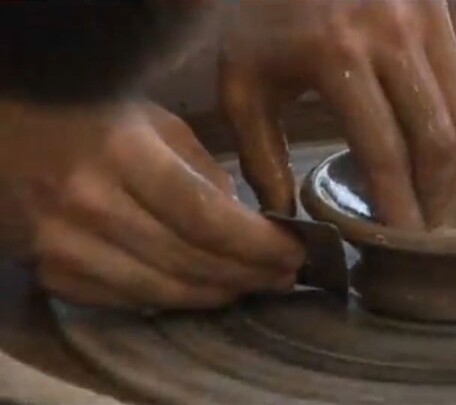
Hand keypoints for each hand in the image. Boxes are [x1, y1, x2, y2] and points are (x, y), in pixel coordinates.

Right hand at [0, 101, 304, 308]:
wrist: (5, 132)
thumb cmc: (89, 114)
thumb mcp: (154, 120)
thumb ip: (203, 170)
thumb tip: (244, 224)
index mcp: (122, 153)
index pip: (207, 218)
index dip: (258, 244)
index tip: (296, 251)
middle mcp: (89, 206)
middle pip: (190, 260)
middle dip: (250, 273)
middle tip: (287, 275)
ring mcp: (63, 246)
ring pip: (162, 290)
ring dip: (219, 293)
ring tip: (256, 286)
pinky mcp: (49, 273)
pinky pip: (127, 301)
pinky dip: (174, 300)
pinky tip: (206, 293)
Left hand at [220, 0, 455, 228]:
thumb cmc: (260, 14)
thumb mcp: (242, 81)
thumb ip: (260, 153)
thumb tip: (285, 215)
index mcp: (335, 55)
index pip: (384, 151)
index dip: (398, 204)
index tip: (402, 237)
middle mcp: (393, 34)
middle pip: (438, 137)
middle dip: (436, 192)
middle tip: (425, 225)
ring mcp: (426, 14)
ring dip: (453, 162)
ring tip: (434, 193)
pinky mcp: (444, 3)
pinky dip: (452, 118)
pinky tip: (432, 142)